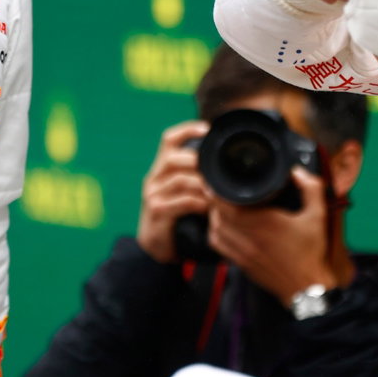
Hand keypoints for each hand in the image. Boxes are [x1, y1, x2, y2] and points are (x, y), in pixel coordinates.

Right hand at [136, 121, 211, 262]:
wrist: (156, 248)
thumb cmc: (176, 218)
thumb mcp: (184, 194)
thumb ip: (197, 179)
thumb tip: (224, 168)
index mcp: (161, 169)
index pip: (169, 140)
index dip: (186, 130)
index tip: (207, 129)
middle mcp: (154, 178)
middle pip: (173, 157)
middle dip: (197, 161)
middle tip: (217, 171)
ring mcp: (153, 195)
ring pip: (180, 179)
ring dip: (203, 184)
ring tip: (218, 192)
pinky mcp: (157, 212)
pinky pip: (182, 201)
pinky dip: (199, 203)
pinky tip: (210, 208)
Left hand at [207, 169, 336, 302]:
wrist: (307, 288)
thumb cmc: (311, 254)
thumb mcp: (318, 216)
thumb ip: (310, 188)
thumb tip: (297, 172)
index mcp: (264, 223)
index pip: (226, 204)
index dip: (217, 191)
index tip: (218, 182)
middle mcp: (249, 238)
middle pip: (216, 215)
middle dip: (215, 201)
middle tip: (219, 191)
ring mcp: (242, 253)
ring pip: (214, 230)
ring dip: (213, 217)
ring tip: (220, 208)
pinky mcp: (241, 264)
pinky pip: (218, 246)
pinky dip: (215, 234)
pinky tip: (223, 228)